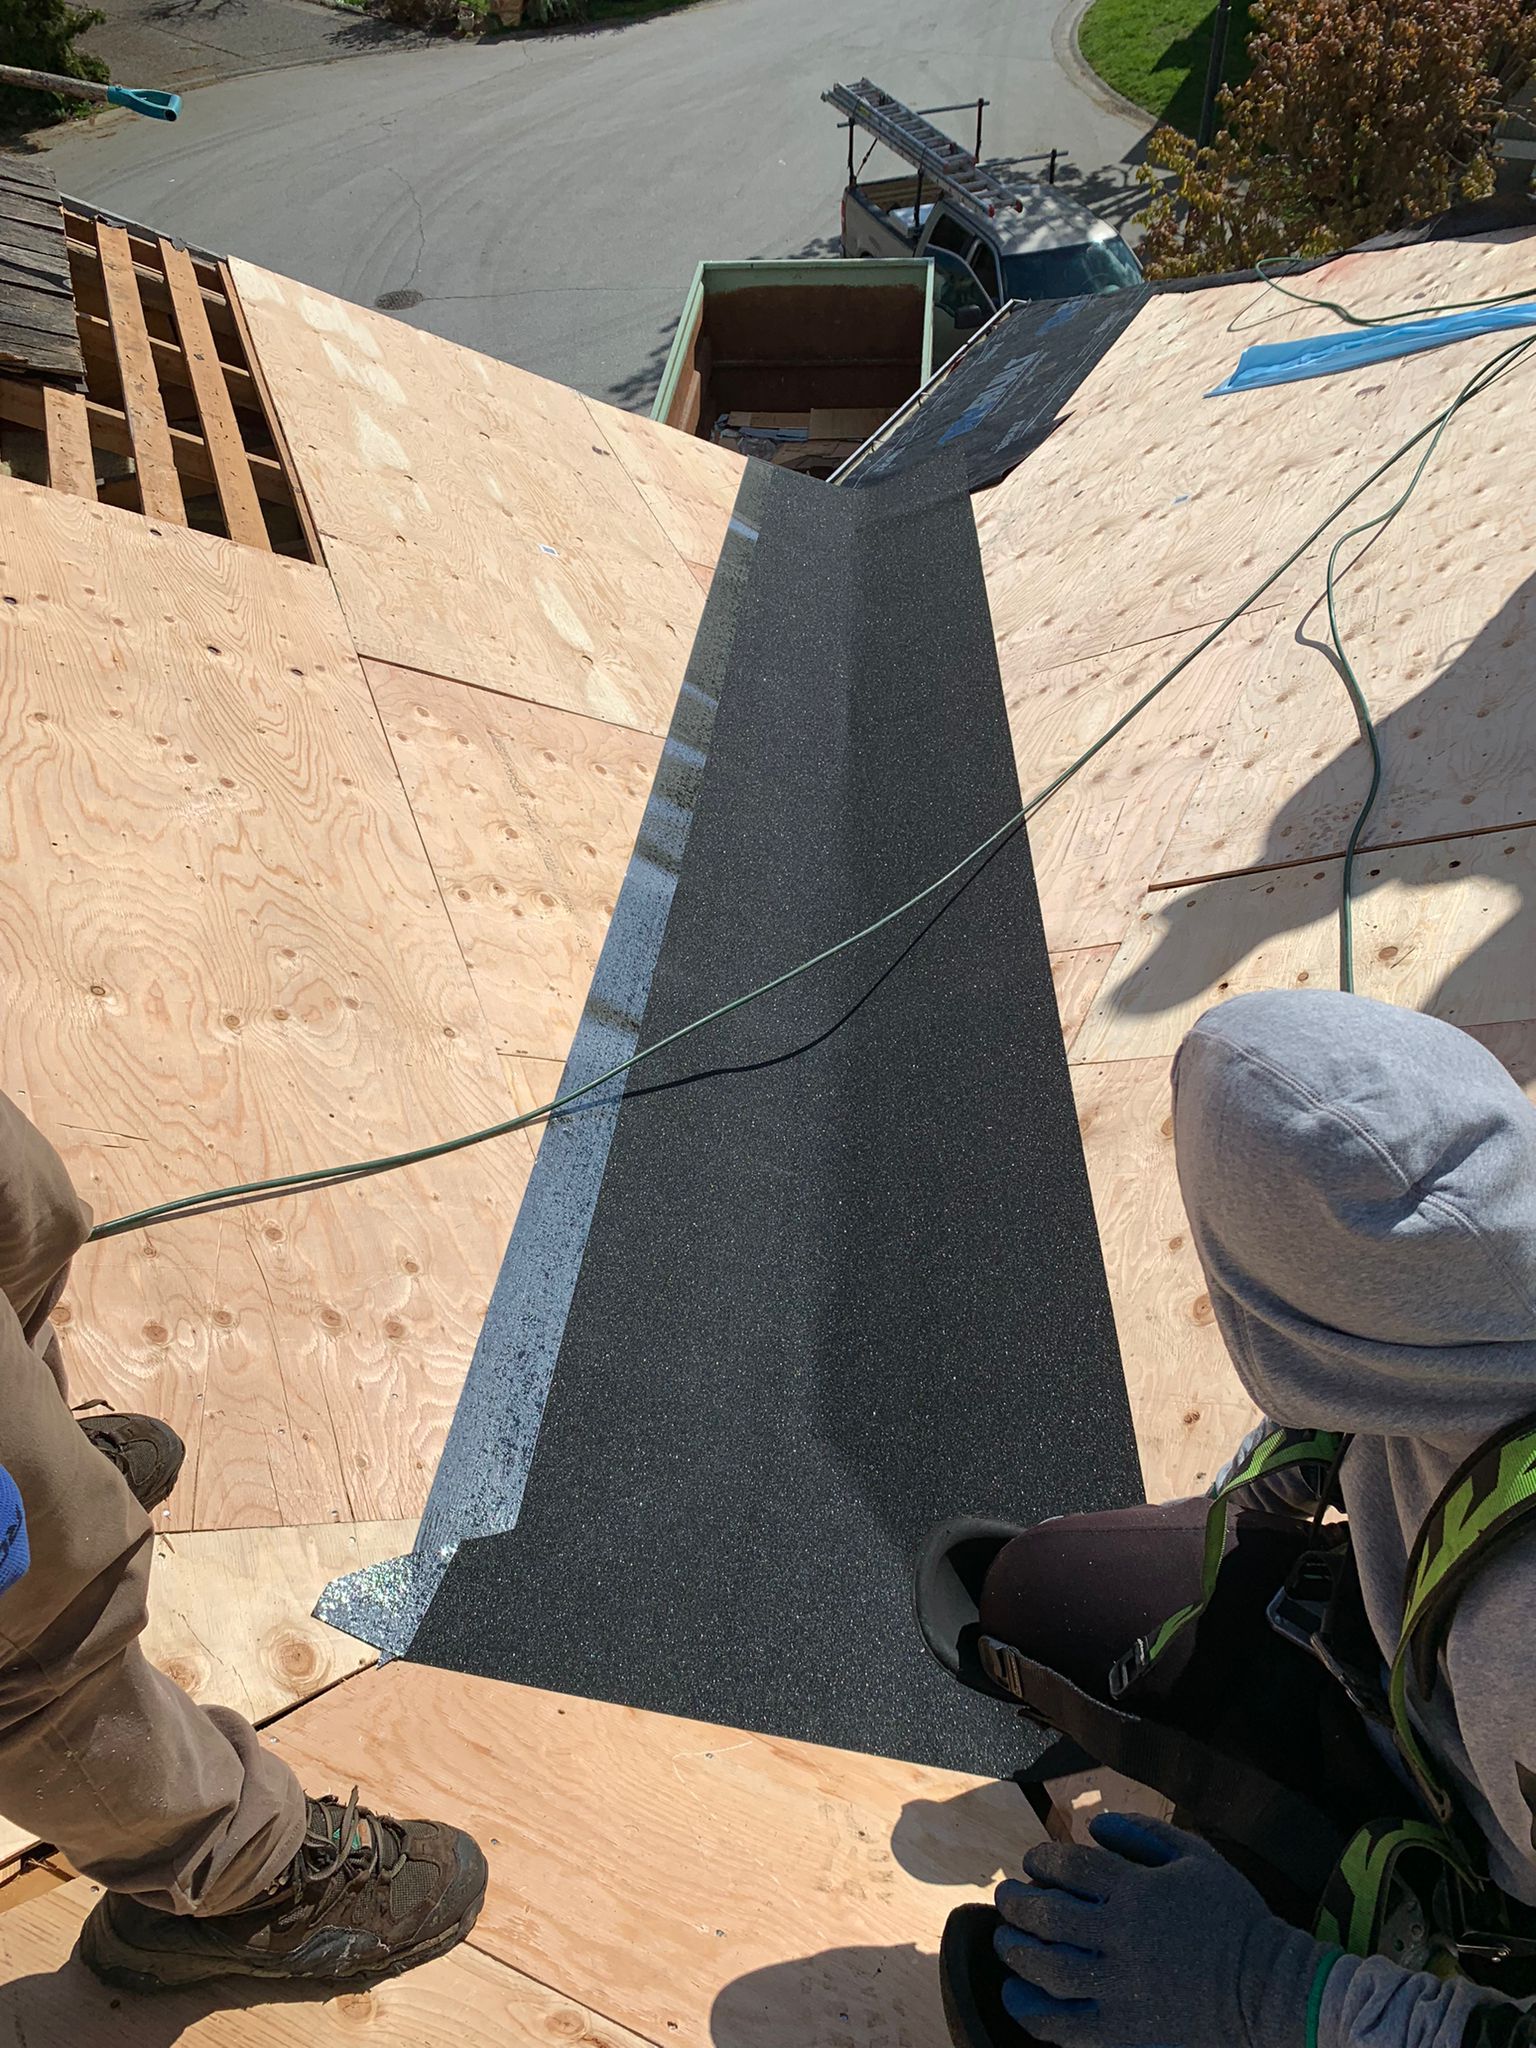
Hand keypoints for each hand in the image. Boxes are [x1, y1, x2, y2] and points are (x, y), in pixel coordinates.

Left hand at [993, 1814, 1338, 2047]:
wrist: (1272, 1991)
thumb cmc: (1235, 1919)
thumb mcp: (1197, 1858)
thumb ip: (1143, 1834)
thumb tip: (1095, 1824)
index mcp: (1139, 1892)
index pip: (1069, 1866)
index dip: (1040, 1860)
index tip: (1031, 1863)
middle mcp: (1123, 1938)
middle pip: (1049, 1915)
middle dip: (1016, 1903)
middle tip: (1006, 1899)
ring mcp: (1122, 1990)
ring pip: (1048, 1969)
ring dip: (1016, 1952)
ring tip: (1006, 1942)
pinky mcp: (1126, 2034)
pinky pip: (1065, 2027)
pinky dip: (1033, 2011)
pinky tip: (1017, 1995)